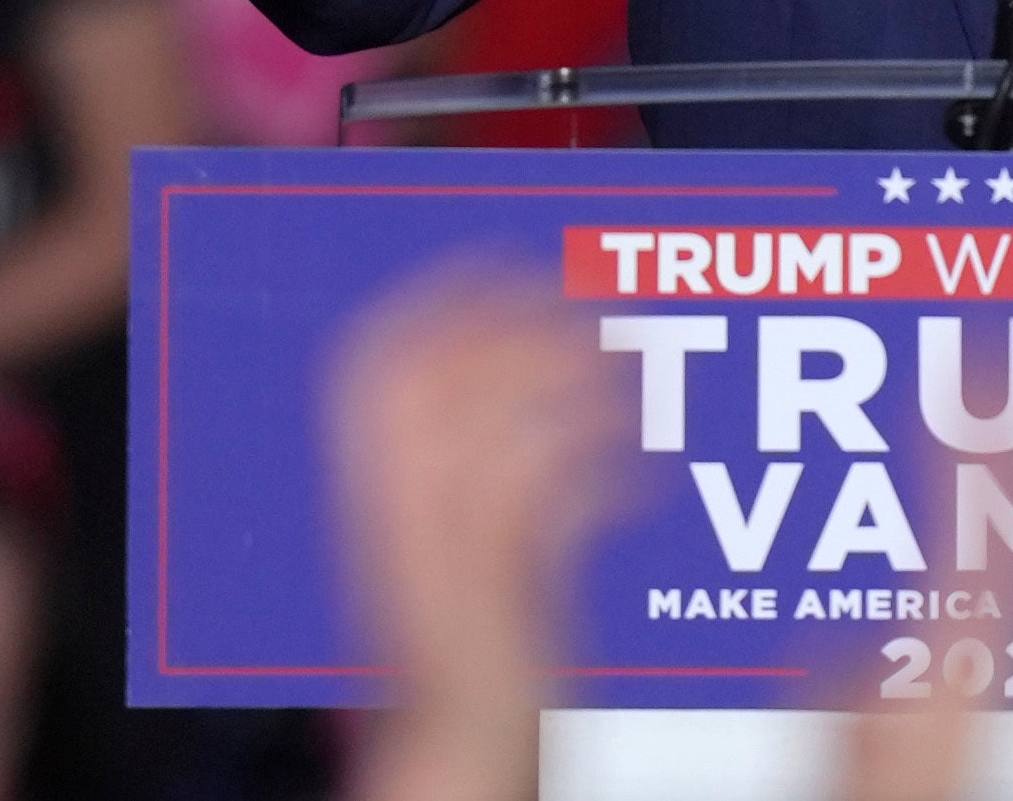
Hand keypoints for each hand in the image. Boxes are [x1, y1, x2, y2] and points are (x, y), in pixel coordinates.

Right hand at [333, 274, 620, 800]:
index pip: (373, 369)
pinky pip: (534, 498)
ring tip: (627, 384)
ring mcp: (432, 562)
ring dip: (563, 383)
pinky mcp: (486, 604)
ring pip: (476, 423)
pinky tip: (639, 478)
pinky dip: (595, 469)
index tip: (512, 262)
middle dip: (502, 319)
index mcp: (374, 507)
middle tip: (585, 301)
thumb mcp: (471, 568)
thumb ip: (489, 495)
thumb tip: (549, 422)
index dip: (440, 300)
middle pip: (411, 374)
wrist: (461, 773)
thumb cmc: (481, 684)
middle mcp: (388, 525)